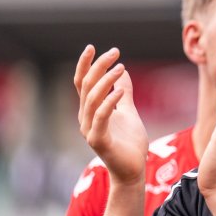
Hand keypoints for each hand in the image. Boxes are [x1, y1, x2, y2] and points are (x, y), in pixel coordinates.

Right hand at [75, 45, 148, 186]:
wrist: (133, 168)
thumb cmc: (129, 142)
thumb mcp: (128, 111)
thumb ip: (123, 93)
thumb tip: (122, 71)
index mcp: (90, 110)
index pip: (82, 82)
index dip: (85, 64)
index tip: (93, 47)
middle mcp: (85, 118)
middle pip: (87, 86)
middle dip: (99, 66)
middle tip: (115, 52)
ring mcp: (89, 129)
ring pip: (92, 99)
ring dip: (106, 81)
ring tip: (120, 67)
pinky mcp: (98, 141)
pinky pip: (101, 117)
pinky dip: (109, 102)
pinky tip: (120, 92)